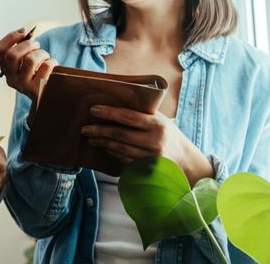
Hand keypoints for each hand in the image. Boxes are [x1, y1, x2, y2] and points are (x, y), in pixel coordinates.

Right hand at [0, 28, 56, 101]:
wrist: (49, 98)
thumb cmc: (38, 74)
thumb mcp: (26, 63)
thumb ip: (22, 49)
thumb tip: (23, 31)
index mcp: (6, 69)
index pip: (0, 49)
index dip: (11, 37)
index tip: (24, 31)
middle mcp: (11, 79)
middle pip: (12, 55)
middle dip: (28, 44)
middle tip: (37, 45)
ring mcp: (23, 86)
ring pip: (30, 60)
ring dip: (42, 53)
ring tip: (46, 57)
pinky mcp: (37, 90)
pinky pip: (46, 67)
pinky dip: (52, 62)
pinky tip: (52, 66)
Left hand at [81, 105, 213, 183]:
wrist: (185, 160)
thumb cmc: (167, 133)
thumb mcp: (159, 119)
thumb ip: (141, 112)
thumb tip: (113, 100)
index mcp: (157, 125)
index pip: (128, 116)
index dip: (109, 113)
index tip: (93, 109)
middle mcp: (154, 141)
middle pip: (120, 135)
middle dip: (99, 131)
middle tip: (84, 128)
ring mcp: (150, 157)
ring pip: (120, 149)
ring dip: (102, 143)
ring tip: (90, 137)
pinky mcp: (146, 169)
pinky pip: (124, 159)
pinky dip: (112, 152)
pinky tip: (104, 147)